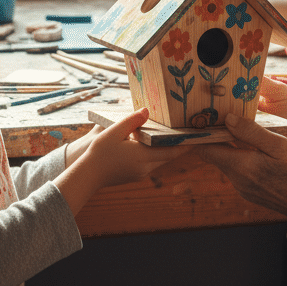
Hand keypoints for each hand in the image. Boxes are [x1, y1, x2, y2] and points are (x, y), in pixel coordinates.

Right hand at [56, 108, 195, 214]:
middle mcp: (146, 167)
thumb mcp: (114, 131)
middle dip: (180, 145)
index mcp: (143, 156)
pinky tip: (154, 144)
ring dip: (168, 149)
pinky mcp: (135, 175)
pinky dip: (156, 154)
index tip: (199, 136)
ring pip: (160, 160)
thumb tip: (147, 110)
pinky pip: (151, 163)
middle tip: (191, 134)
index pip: (172, 150)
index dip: (186, 143)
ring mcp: (141, 173)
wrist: (87, 176)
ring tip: (176, 136)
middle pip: (169, 155)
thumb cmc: (99, 152)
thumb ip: (132, 121)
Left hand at [196, 110, 286, 216]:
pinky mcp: (250, 192)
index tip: (205, 119)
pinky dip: (239, 158)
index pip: (206, 150)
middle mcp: (237, 179)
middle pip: (215, 155)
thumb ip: (252, 132)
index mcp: (241, 166)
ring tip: (239, 128)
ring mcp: (242, 188)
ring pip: (226, 162)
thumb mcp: (279, 146)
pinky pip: (237, 171)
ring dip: (229, 147)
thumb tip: (228, 119)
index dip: (201, 134)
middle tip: (223, 117)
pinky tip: (252, 148)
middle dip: (216, 137)